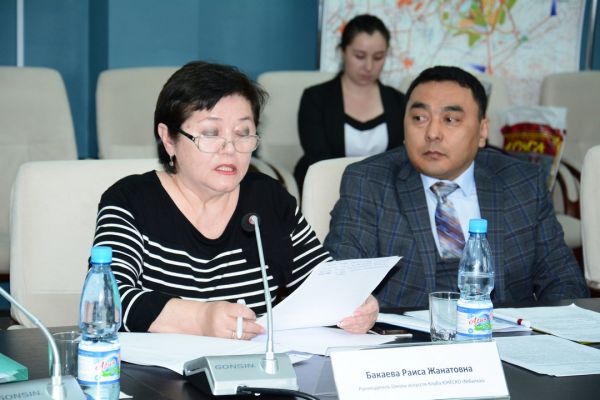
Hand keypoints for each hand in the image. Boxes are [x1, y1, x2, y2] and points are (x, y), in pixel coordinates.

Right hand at [149, 298, 264, 338]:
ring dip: (250, 335)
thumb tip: (253, 317)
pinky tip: (247, 337)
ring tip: (256, 333)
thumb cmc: (214, 310)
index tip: (254, 316)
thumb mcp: (226, 305)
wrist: (200, 319)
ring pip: (240, 336)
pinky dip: (243, 339)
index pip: (241, 312)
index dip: (250, 315)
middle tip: (261, 329)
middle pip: (243, 326)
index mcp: (223, 309)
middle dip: (254, 328)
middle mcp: (222, 321)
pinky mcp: (220, 340)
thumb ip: (238, 310)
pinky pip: (235, 341)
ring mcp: (221, 332)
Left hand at [337, 295, 378, 333]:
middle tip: (342, 321)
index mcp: (373, 304)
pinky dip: (352, 330)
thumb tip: (344, 299)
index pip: (369, 308)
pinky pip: (360, 331)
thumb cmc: (361, 298)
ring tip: (341, 324)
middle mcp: (373, 314)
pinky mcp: (367, 327)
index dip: (362, 311)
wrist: (366, 302)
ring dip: (350, 326)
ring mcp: (371, 322)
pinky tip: (345, 327)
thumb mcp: (360, 294)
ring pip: (362, 327)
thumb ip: (355, 297)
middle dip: (352, 321)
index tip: (354, 313)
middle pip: (364, 319)